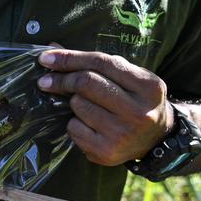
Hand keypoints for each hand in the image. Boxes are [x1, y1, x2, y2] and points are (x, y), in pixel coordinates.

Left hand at [36, 48, 173, 165]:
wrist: (155, 139)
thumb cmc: (135, 101)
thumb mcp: (129, 78)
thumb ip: (97, 63)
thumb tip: (53, 49)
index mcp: (148, 86)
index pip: (102, 63)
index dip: (70, 58)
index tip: (46, 58)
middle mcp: (138, 111)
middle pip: (87, 83)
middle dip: (63, 79)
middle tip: (47, 80)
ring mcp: (122, 133)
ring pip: (78, 105)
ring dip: (74, 102)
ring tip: (87, 106)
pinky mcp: (106, 151)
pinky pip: (74, 128)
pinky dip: (74, 122)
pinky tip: (88, 125)